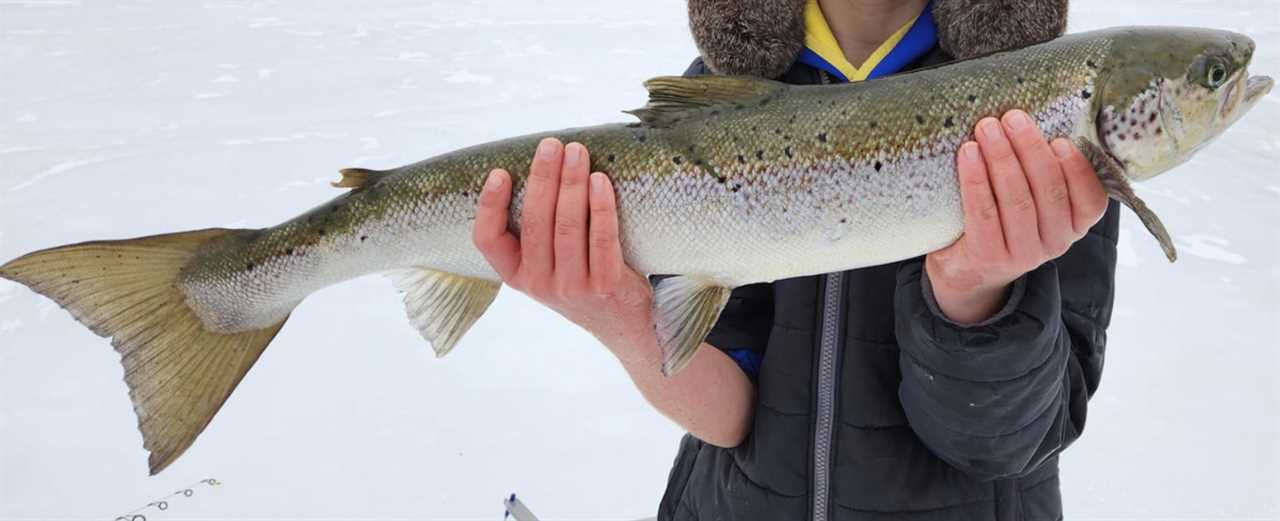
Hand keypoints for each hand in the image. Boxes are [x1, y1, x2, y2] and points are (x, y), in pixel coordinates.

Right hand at [472, 138, 654, 347]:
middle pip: (535, 222)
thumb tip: (539, 166)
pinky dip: (601, 206)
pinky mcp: (605, 285)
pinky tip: (600, 181)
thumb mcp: (546, 263)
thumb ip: (536, 229)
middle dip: (543, 177)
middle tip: (551, 145)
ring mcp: (573, 287)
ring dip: (572, 184)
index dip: (490, 206)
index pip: (488, 241)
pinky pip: (602, 238)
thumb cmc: (579, 276)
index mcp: (516, 275)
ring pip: (568, 227)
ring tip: (577, 152)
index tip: (499, 172)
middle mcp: (540, 284)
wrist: (620, 319)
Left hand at [925, 110, 1108, 324]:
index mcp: (1075, 225)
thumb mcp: (1035, 199)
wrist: (967, 266)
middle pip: (1048, 192)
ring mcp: (1023, 253)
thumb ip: (1044, 170)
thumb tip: (1035, 119)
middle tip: (1012, 117)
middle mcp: (1055, 243)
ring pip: (1017, 200)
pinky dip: (975, 179)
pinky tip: (968, 153)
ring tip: (987, 128)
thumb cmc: (1005, 217)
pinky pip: (984, 213)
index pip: (1091, 200)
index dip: (1077, 169)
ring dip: (1002, 158)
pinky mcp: (989, 257)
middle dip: (1030, 149)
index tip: (1059, 139)